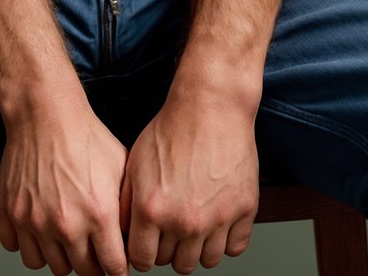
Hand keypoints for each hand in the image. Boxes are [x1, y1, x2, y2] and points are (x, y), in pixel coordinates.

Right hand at [0, 93, 129, 275]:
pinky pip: (16, 249)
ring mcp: (34, 220)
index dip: (117, 268)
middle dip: (90, 263)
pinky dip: (27, 242)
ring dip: (58, 256)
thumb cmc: (85, 136)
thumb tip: (132, 239)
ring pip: (47, 266)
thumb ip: (126, 209)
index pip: (112, 268)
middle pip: (80, 271)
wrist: (45, 112)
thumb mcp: (120, 168)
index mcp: (98, 214)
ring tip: (65, 238)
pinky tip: (39, 226)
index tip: (115, 262)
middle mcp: (66, 223)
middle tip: (92, 248)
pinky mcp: (10, 212)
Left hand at [120, 89, 259, 271]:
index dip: (143, 252)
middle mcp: (184, 220)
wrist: (211, 106)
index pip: (143, 260)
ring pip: (206, 261)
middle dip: (170, 249)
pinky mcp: (243, 211)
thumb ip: (127, 203)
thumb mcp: (135, 162)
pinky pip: (234, 249)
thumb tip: (124, 233)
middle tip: (172, 228)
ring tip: (194, 225)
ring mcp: (217, 218)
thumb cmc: (172, 128)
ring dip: (198, 248)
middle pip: (175, 264)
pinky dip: (226, 240)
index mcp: (152, 209)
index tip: (149, 243)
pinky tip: (217, 221)